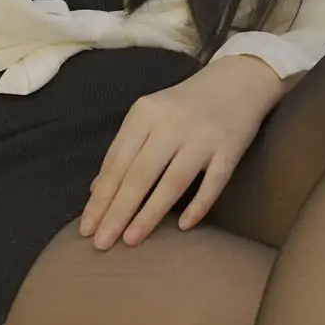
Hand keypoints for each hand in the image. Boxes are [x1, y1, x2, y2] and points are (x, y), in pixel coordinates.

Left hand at [78, 55, 282, 248]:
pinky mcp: (230, 149)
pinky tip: (183, 226)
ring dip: (149, 214)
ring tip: (130, 240)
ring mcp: (203, 137)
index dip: (101, 198)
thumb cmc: (185, 105)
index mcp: (145, 114)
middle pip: (139, 175)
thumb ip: (124, 149)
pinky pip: (213, 182)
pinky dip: (198, 205)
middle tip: (101, 243)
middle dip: (117, 211)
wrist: (237, 81)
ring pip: (172, 182)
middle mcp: (172, 124)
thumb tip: (97, 190)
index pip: (116, 163)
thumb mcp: (149, 117)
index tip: (86, 227)